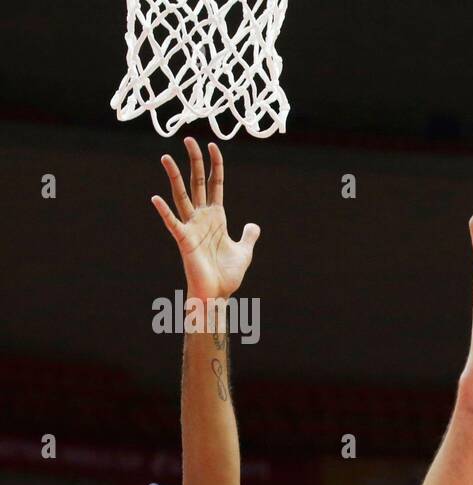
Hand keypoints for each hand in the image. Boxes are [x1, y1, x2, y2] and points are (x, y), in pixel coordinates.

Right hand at [151, 137, 258, 299]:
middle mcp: (202, 218)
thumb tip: (253, 225)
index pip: (215, 184)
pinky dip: (165, 212)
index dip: (215, 165)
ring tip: (166, 157)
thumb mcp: (244, 251)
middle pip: (197, 183)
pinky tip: (156, 198)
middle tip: (188, 139)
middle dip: (194, 161)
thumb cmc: (227, 275)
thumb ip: (248, 236)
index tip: (213, 146)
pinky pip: (173, 223)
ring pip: (181, 196)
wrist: (218, 294)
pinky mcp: (184, 241)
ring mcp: (192, 227)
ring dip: (174, 177)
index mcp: (216, 217)